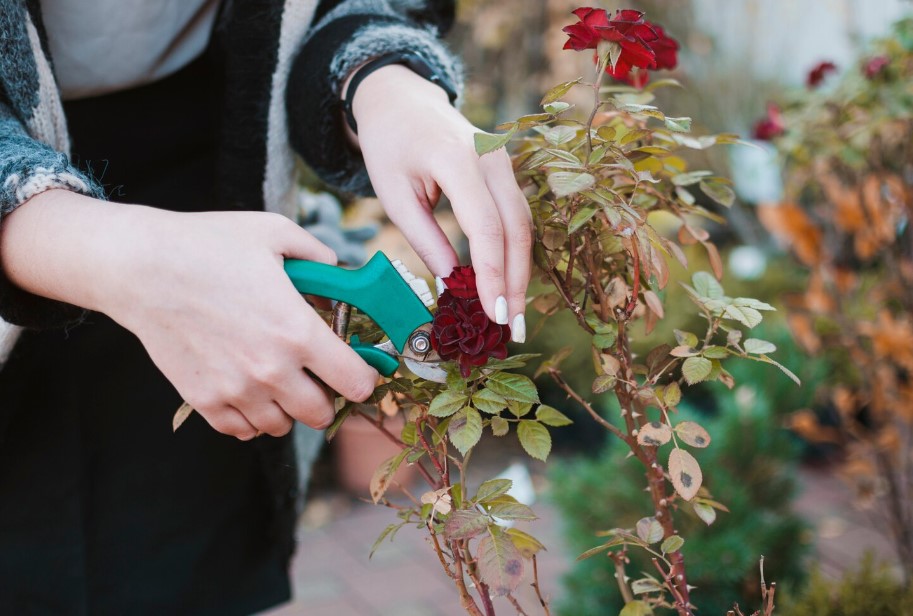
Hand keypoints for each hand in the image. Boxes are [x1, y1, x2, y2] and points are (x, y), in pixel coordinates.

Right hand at [0, 191, 378, 437]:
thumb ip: (319, 255)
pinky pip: (242, 430)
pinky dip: (252, 417)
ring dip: (289, 407)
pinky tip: (249, 389)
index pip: (356, 382)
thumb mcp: (275, 233)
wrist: (140, 267)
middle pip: (322, 413)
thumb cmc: (207, 245)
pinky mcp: (203, 400)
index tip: (359, 367)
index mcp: (297, 332)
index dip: (365, 377)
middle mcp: (270, 370)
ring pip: (282, 426)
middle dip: (328, 395)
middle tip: (318, 374)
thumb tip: (340, 272)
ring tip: (280, 379)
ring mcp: (235, 390)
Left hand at [350, 65, 532, 341]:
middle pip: (516, 229)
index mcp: (456, 159)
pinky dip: (514, 253)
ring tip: (511, 316)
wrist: (401, 100)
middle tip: (511, 330)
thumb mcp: (395, 195)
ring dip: (520, 272)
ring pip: (523, 225)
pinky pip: (517, 216)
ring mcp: (504, 160)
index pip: (486, 227)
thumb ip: (426, 240)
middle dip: (515, 283)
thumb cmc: (390, 146)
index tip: (492, 316)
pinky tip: (508, 284)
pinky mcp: (506, 170)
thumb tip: (455, 286)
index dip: (492, 276)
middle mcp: (491, 157)